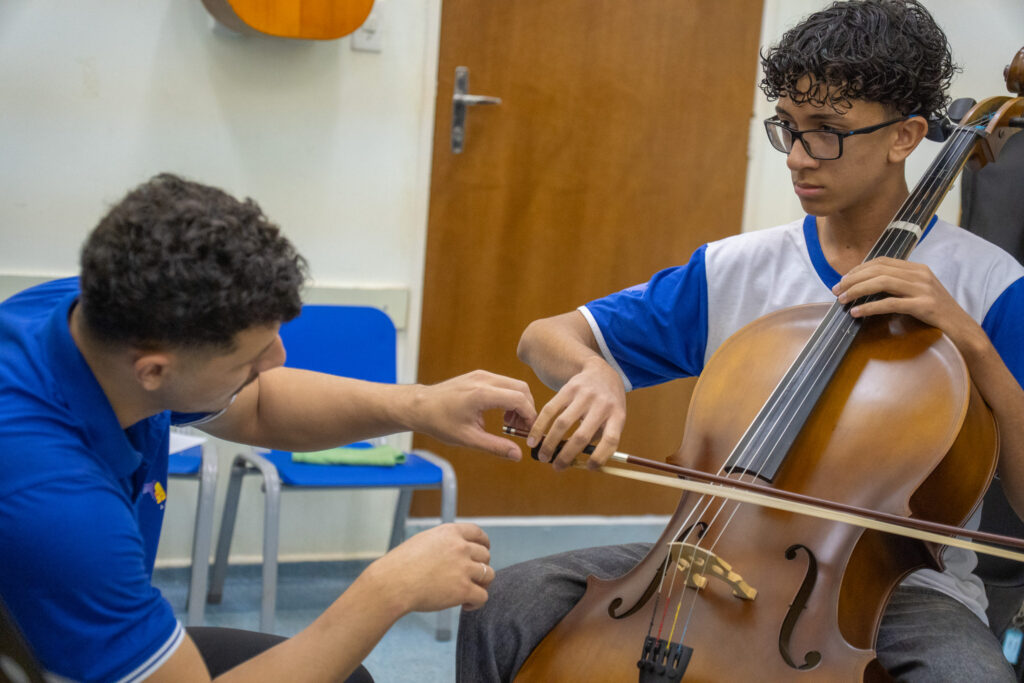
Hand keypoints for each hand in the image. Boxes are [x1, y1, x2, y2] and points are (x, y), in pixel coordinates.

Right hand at [363, 523, 493, 613]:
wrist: (392, 584)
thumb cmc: (401, 565)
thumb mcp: (424, 541)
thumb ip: (443, 543)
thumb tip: (457, 550)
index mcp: (450, 533)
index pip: (478, 534)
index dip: (484, 544)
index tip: (484, 552)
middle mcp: (460, 547)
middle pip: (485, 556)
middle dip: (480, 567)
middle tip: (469, 578)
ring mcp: (463, 568)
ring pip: (488, 575)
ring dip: (481, 584)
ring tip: (468, 592)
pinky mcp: (463, 589)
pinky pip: (482, 596)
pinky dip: (476, 602)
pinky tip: (465, 605)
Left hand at [412, 370, 536, 459]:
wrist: (420, 406)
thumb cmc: (440, 422)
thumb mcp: (468, 438)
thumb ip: (495, 447)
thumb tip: (517, 455)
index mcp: (482, 394)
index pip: (519, 400)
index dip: (530, 416)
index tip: (529, 432)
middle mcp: (484, 380)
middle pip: (522, 388)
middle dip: (527, 409)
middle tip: (521, 429)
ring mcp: (481, 375)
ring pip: (514, 384)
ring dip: (518, 403)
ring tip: (509, 424)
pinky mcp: (479, 375)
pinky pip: (503, 383)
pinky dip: (509, 397)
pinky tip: (500, 414)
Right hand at [528, 357, 625, 470]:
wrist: (601, 371)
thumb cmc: (607, 404)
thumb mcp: (613, 419)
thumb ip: (598, 438)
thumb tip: (575, 461)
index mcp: (617, 415)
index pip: (611, 440)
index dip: (599, 457)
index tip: (588, 467)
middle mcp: (602, 404)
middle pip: (582, 435)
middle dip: (566, 455)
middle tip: (556, 467)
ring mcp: (584, 395)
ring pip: (562, 423)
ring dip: (550, 443)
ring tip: (543, 456)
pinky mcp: (568, 388)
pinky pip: (550, 410)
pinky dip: (539, 427)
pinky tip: (533, 440)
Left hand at [832, 257, 981, 348]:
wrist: (962, 328)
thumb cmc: (935, 313)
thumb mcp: (917, 292)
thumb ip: (898, 286)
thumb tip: (866, 286)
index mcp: (917, 268)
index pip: (881, 261)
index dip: (859, 269)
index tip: (843, 279)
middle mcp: (920, 275)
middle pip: (878, 270)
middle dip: (853, 279)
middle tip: (836, 290)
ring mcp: (923, 289)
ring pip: (882, 282)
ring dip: (857, 290)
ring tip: (842, 300)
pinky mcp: (924, 305)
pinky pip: (891, 303)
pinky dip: (870, 307)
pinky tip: (857, 313)